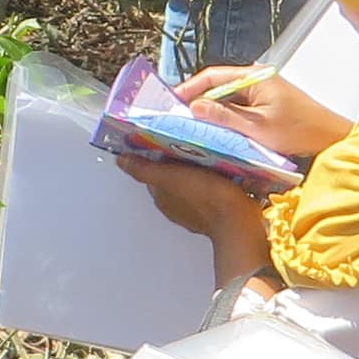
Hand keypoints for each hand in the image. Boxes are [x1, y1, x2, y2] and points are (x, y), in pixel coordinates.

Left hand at [133, 152, 272, 276]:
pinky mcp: (215, 212)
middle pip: (171, 177)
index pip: (153, 172)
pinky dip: (207, 180)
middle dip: (176, 161)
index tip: (165, 138)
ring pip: (189, 184)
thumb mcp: (170, 178)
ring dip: (193, 170)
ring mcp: (196, 211)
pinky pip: (207, 191)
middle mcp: (175, 207)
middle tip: (188, 141)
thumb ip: (145, 170)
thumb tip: (120, 160)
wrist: (238, 220)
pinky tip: (217, 171)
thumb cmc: (205, 195)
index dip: (156, 155)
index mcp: (162, 198)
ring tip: (204, 151)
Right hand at [181, 67, 354, 164]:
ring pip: (227, 99)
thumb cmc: (299, 131)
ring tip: (192, 126)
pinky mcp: (266, 104)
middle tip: (177, 116)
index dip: (190, 88)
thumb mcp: (257, 127)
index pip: (212, 76)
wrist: (329, 137)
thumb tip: (195, 107)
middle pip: (218, 86)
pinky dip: (225, 117)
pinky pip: (238, 107)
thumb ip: (225, 117)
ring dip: (211, 111)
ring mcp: (262, 91)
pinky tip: (216, 131)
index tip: (172, 101)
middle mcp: (256, 79)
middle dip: (197, 101)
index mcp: (254, 77)